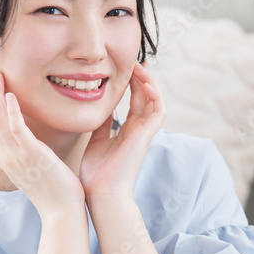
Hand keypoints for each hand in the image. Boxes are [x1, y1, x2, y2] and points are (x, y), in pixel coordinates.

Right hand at [0, 63, 84, 215]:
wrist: (61, 212)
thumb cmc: (53, 189)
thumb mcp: (32, 167)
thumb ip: (26, 149)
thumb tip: (29, 135)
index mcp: (2, 158)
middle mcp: (4, 156)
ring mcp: (16, 156)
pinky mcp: (33, 156)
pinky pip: (17, 130)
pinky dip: (12, 111)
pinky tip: (12, 94)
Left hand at [79, 61, 164, 202]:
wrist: (100, 193)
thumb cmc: (96, 173)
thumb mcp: (95, 141)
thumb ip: (101, 125)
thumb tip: (98, 108)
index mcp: (127, 131)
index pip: (135, 102)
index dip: (132, 84)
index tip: (126, 69)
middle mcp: (138, 130)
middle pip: (146, 97)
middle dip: (141, 78)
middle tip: (134, 61)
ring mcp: (144, 133)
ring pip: (155, 101)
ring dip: (149, 82)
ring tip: (140, 66)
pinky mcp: (146, 136)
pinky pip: (158, 111)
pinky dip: (154, 96)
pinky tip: (145, 83)